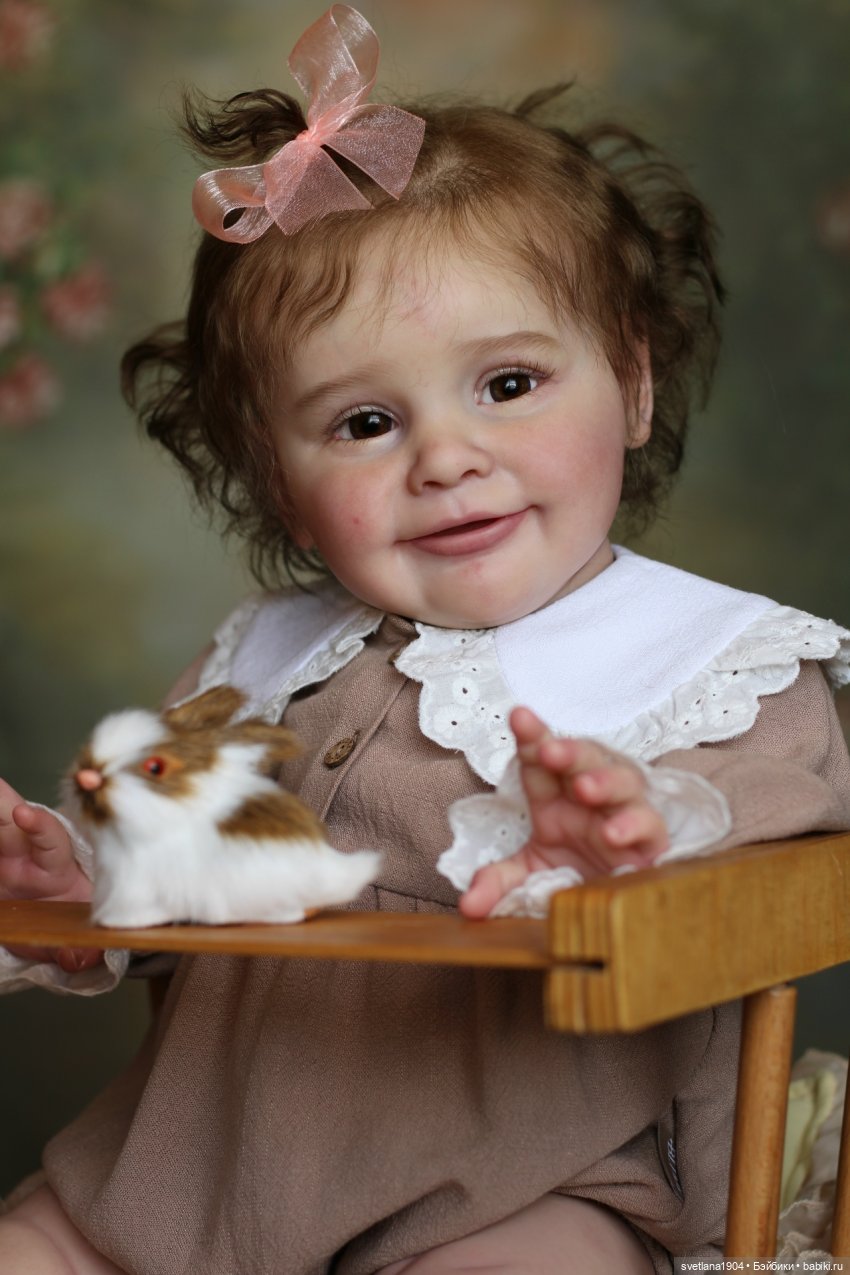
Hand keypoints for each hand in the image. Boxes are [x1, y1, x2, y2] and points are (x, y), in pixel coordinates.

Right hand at [0, 778, 101, 971]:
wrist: (42, 927)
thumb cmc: (59, 923)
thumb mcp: (66, 941)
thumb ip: (75, 951)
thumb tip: (78, 959)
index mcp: (52, 868)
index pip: (49, 839)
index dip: (39, 825)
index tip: (24, 813)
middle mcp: (24, 854)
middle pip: (9, 822)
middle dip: (0, 801)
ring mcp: (2, 855)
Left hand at [459, 706, 669, 917]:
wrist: (615, 899)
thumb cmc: (573, 871)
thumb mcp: (530, 875)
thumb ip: (498, 882)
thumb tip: (468, 906)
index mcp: (554, 795)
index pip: (540, 759)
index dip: (532, 736)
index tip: (519, 717)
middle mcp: (589, 796)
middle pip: (584, 759)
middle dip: (567, 751)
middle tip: (549, 750)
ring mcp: (623, 813)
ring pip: (622, 781)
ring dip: (604, 780)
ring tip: (583, 788)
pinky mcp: (650, 840)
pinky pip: (649, 824)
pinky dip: (634, 824)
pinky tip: (614, 833)